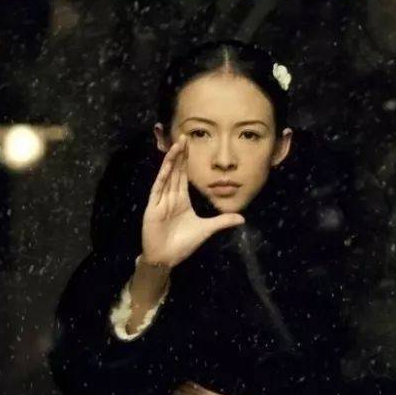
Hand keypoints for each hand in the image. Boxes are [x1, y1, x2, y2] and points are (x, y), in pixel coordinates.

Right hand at [141, 134, 245, 269]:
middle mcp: (170, 197)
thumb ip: (222, 222)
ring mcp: (160, 200)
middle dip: (180, 154)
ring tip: (177, 144)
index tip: (191, 145)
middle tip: (185, 136)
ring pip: (167, 175)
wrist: (166, 258)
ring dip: (171, 160)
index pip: (184, 175)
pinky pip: (158, 188)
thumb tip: (242, 218)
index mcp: (181, 200)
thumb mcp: (206, 230)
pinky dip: (163, 175)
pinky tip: (167, 164)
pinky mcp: (153, 207)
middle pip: (175, 171)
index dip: (187, 160)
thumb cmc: (182, 244)